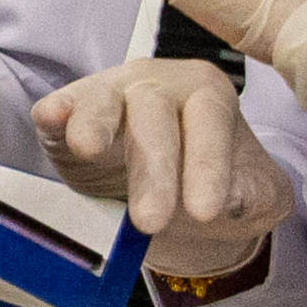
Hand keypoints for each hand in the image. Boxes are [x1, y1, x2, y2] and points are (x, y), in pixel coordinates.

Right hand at [32, 57, 292, 280]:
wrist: (172, 186)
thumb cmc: (213, 182)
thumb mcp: (254, 193)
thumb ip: (255, 194)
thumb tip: (230, 197)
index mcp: (207, 94)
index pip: (209, 121)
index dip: (207, 166)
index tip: (205, 211)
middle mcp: (157, 85)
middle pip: (154, 113)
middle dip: (152, 168)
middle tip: (150, 221)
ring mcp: (108, 93)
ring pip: (103, 102)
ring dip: (95, 125)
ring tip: (87, 148)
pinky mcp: (68, 112)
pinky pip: (58, 107)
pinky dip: (55, 113)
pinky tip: (52, 119)